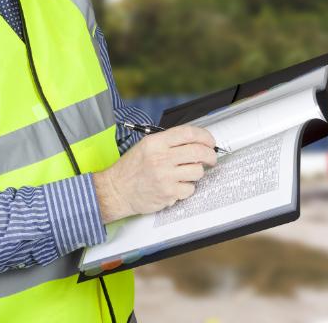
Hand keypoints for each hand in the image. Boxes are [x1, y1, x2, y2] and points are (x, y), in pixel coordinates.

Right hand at [93, 125, 216, 223]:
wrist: (117, 190)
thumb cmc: (130, 169)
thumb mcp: (145, 147)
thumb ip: (168, 143)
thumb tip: (195, 142)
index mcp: (155, 143)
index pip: (188, 133)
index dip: (205, 136)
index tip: (210, 141)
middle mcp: (161, 158)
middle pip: (198, 151)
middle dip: (210, 155)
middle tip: (210, 158)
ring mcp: (165, 176)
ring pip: (198, 171)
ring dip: (196, 173)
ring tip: (185, 174)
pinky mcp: (168, 193)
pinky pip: (190, 189)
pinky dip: (186, 188)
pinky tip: (176, 186)